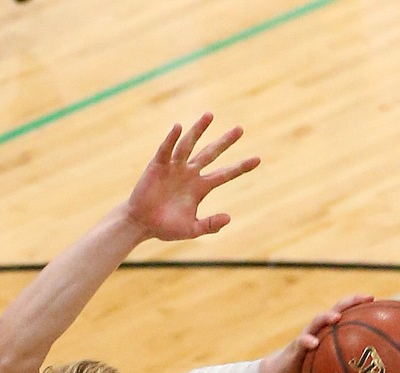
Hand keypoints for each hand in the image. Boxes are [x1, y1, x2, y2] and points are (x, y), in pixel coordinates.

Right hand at [125, 114, 258, 241]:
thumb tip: (229, 218)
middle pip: (211, 153)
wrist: (141, 225)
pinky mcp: (158, 165)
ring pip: (189, 145)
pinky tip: (179, 127)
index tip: (258, 159)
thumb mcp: (191, 229)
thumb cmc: (166, 228)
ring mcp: (175, 167)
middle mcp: (190, 173)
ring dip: (199, 130)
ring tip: (210, 115)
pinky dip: (172, 138)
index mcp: (200, 187)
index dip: (240, 167)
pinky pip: (167, 149)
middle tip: (240, 129)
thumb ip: (210, 225)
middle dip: (225, 142)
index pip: (224, 174)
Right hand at [258, 293, 373, 372]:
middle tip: (365, 298)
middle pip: (335, 309)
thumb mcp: (329, 365)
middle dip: (349, 302)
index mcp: (328, 331)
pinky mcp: (295, 347)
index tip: (374, 299)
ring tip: (337, 318)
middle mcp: (319, 329)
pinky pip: (301, 342)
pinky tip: (314, 343)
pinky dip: (307, 341)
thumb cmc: (308, 368)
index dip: (358, 304)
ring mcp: (306, 335)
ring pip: (317, 321)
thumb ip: (344, 363)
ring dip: (326, 317)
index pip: (345, 312)